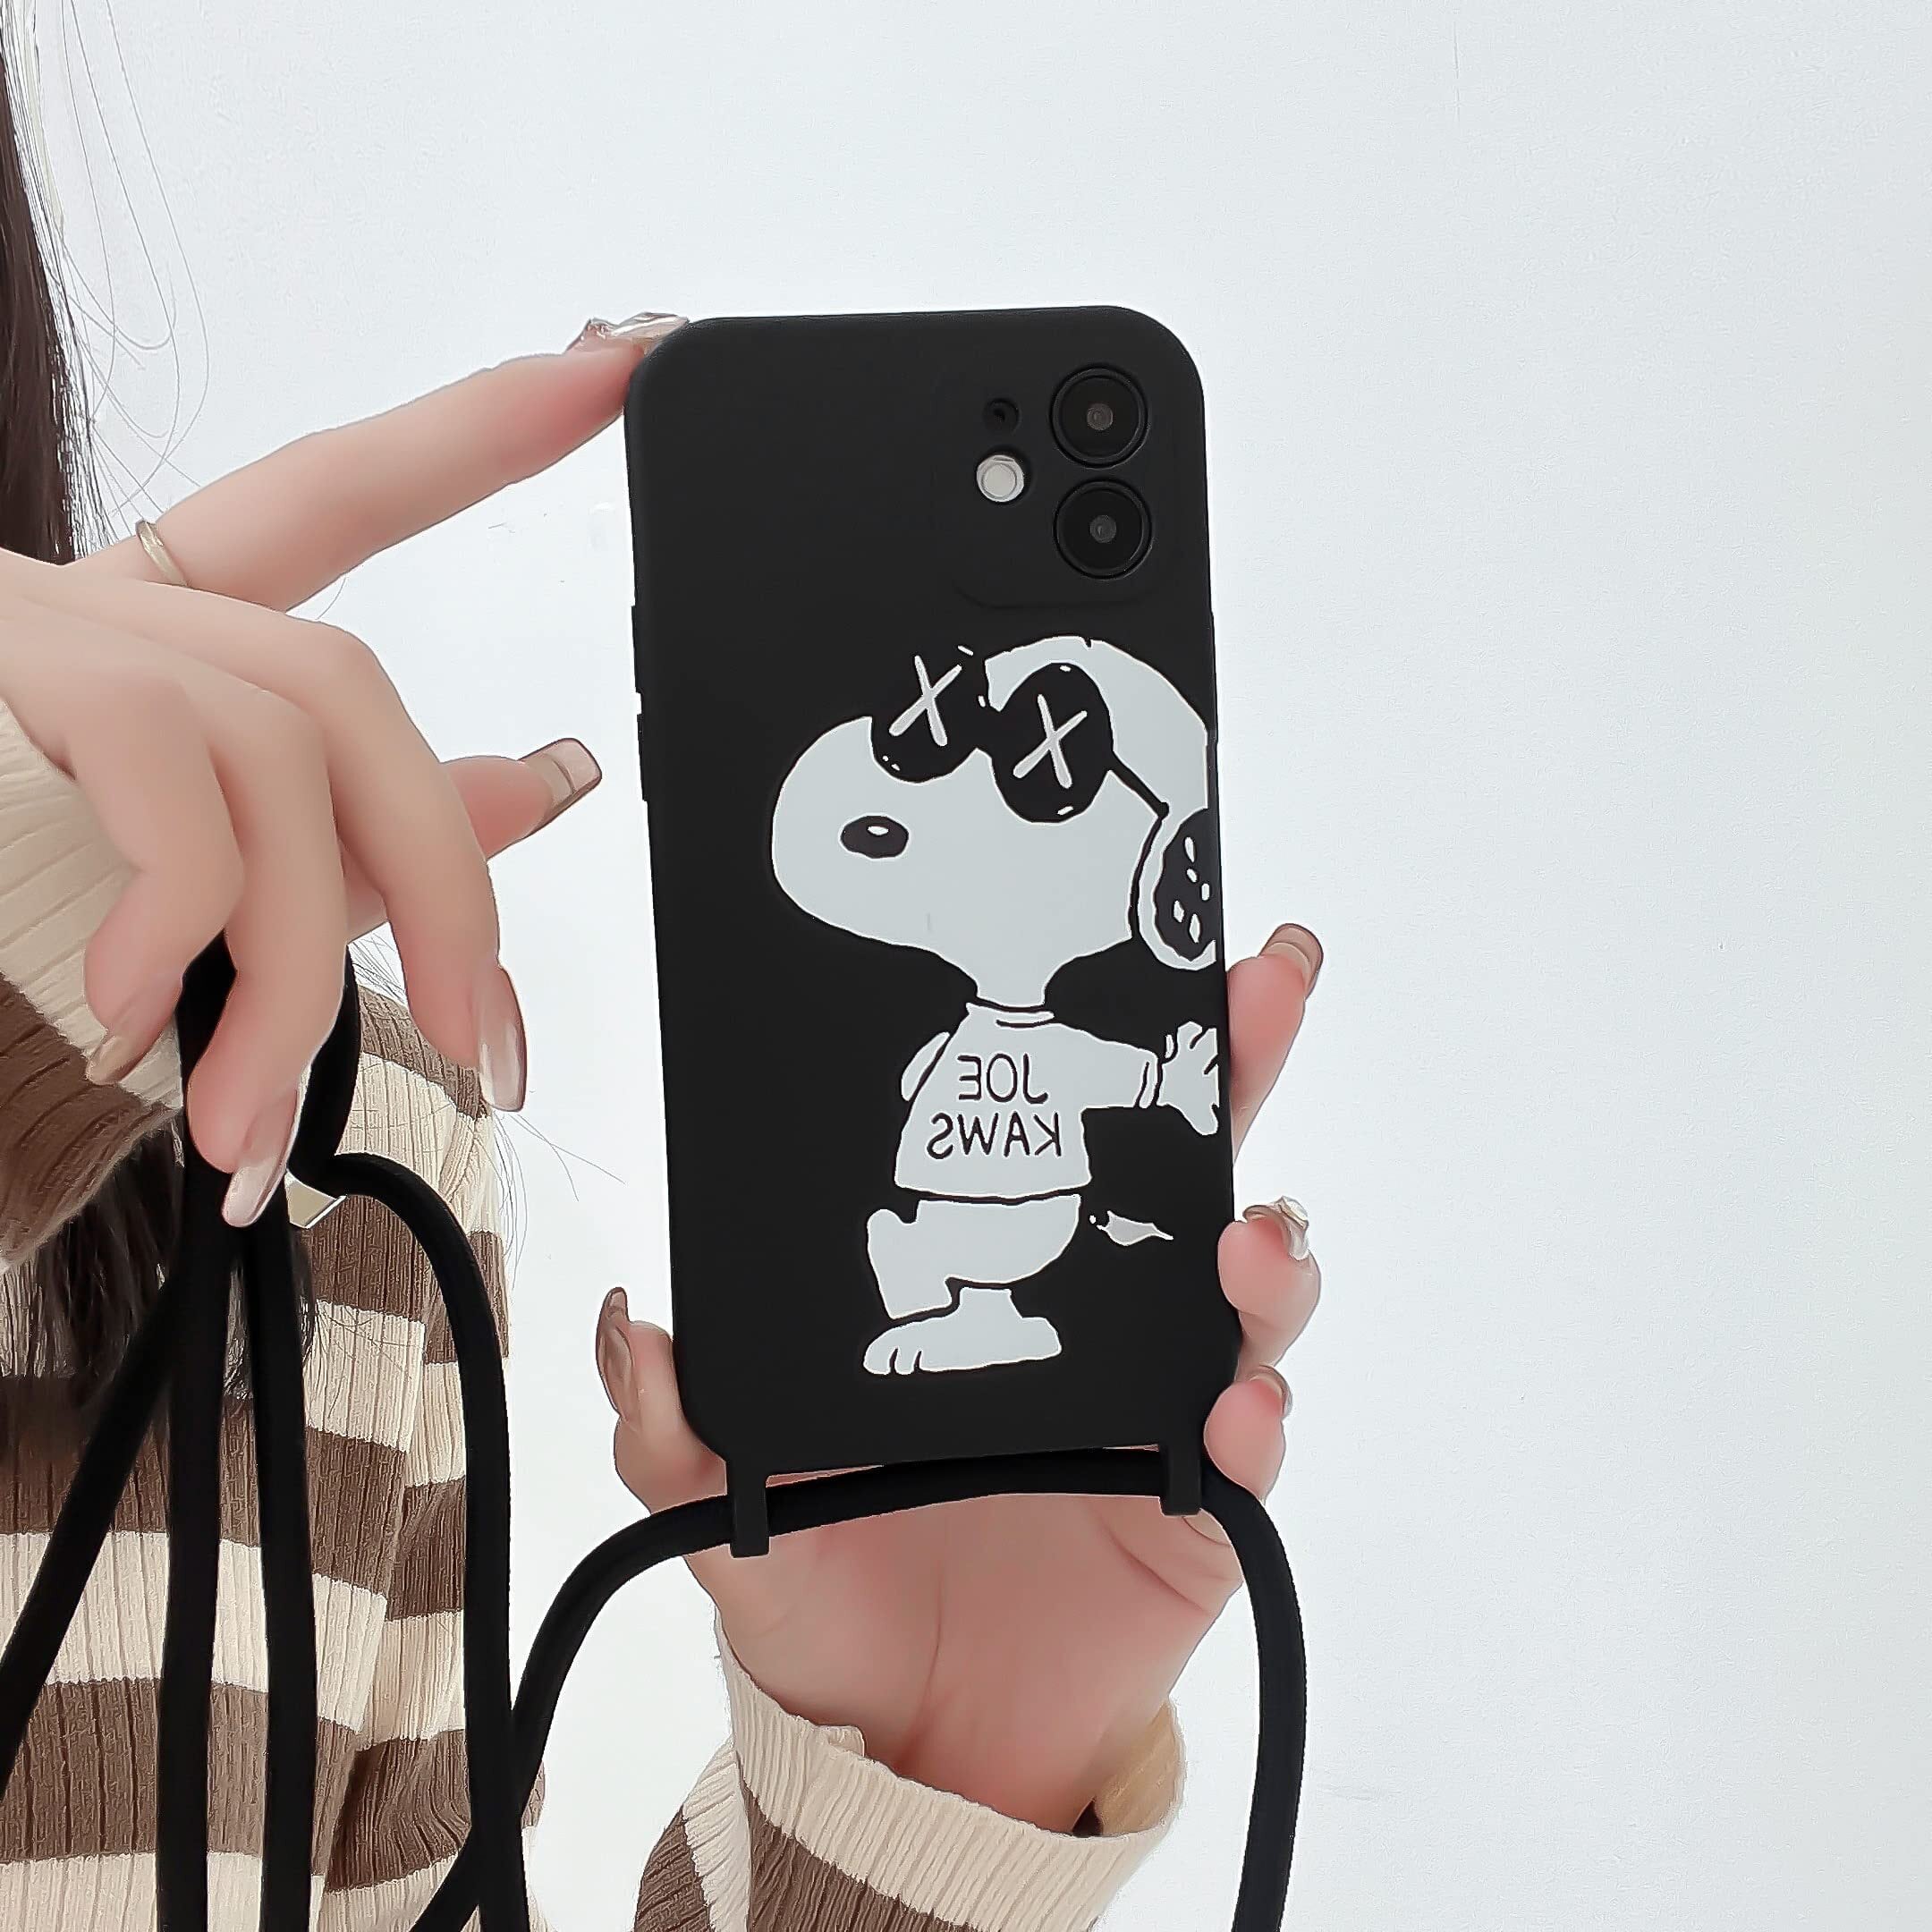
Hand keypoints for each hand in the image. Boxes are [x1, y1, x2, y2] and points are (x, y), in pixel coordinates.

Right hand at [0, 315, 679, 1219]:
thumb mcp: (156, 894)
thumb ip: (327, 835)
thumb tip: (526, 784)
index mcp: (133, 652)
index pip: (328, 501)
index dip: (468, 433)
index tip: (614, 363)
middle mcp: (75, 611)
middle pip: (337, 686)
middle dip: (450, 875)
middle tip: (495, 1047)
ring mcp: (15, 631)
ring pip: (271, 744)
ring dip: (297, 966)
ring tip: (259, 1126)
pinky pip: (160, 760)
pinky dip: (185, 908)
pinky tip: (130, 1015)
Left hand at [598, 922, 1324, 1831]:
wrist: (909, 1744)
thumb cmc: (829, 1595)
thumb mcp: (729, 1503)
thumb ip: (674, 1425)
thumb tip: (622, 1321)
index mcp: (991, 1278)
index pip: (1055, 1130)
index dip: (1099, 1039)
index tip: (1129, 951)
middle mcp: (1094, 1318)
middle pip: (1183, 1170)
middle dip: (1236, 1067)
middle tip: (1266, 986)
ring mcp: (1160, 1405)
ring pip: (1245, 1294)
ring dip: (1265, 1252)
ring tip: (1245, 1245)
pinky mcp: (1203, 1505)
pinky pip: (1254, 1446)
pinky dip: (1260, 1417)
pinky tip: (1239, 1409)